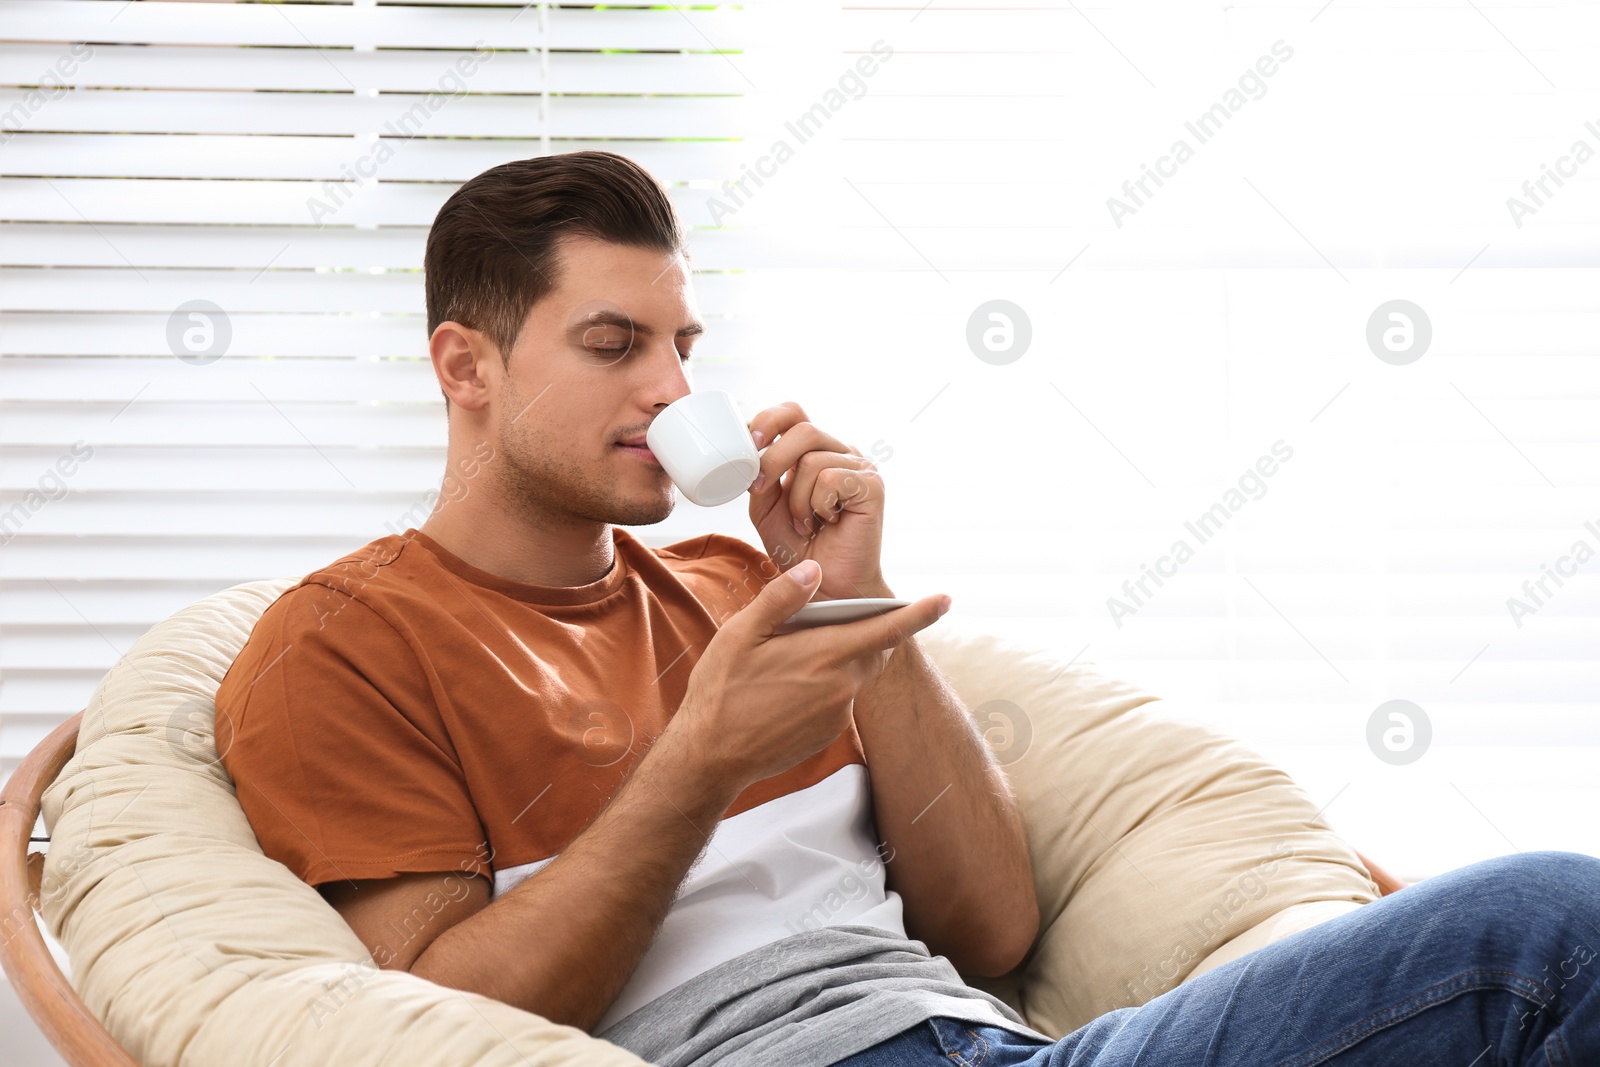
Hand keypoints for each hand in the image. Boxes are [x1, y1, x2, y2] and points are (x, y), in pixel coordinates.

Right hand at [671, 558, 948, 787]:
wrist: (712, 756)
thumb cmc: (721, 691)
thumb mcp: (742, 634)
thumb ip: (782, 599)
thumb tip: (814, 569)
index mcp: (825, 656)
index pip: (886, 629)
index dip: (920, 613)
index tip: (945, 599)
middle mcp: (841, 687)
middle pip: (874, 649)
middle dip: (867, 630)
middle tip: (832, 620)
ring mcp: (837, 714)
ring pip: (855, 674)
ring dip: (841, 658)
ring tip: (796, 655)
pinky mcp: (828, 732)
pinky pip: (840, 698)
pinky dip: (827, 684)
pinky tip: (789, 686)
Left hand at [744, 401, 889, 601]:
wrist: (826, 586)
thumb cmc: (799, 548)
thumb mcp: (765, 508)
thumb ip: (760, 476)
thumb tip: (753, 450)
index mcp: (815, 451)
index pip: (794, 412)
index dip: (769, 418)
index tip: (748, 441)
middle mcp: (840, 452)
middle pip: (803, 428)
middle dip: (773, 460)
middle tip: (760, 489)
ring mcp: (860, 467)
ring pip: (813, 459)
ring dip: (797, 498)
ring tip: (806, 523)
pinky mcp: (873, 486)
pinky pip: (831, 479)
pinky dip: (818, 505)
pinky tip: (826, 522)